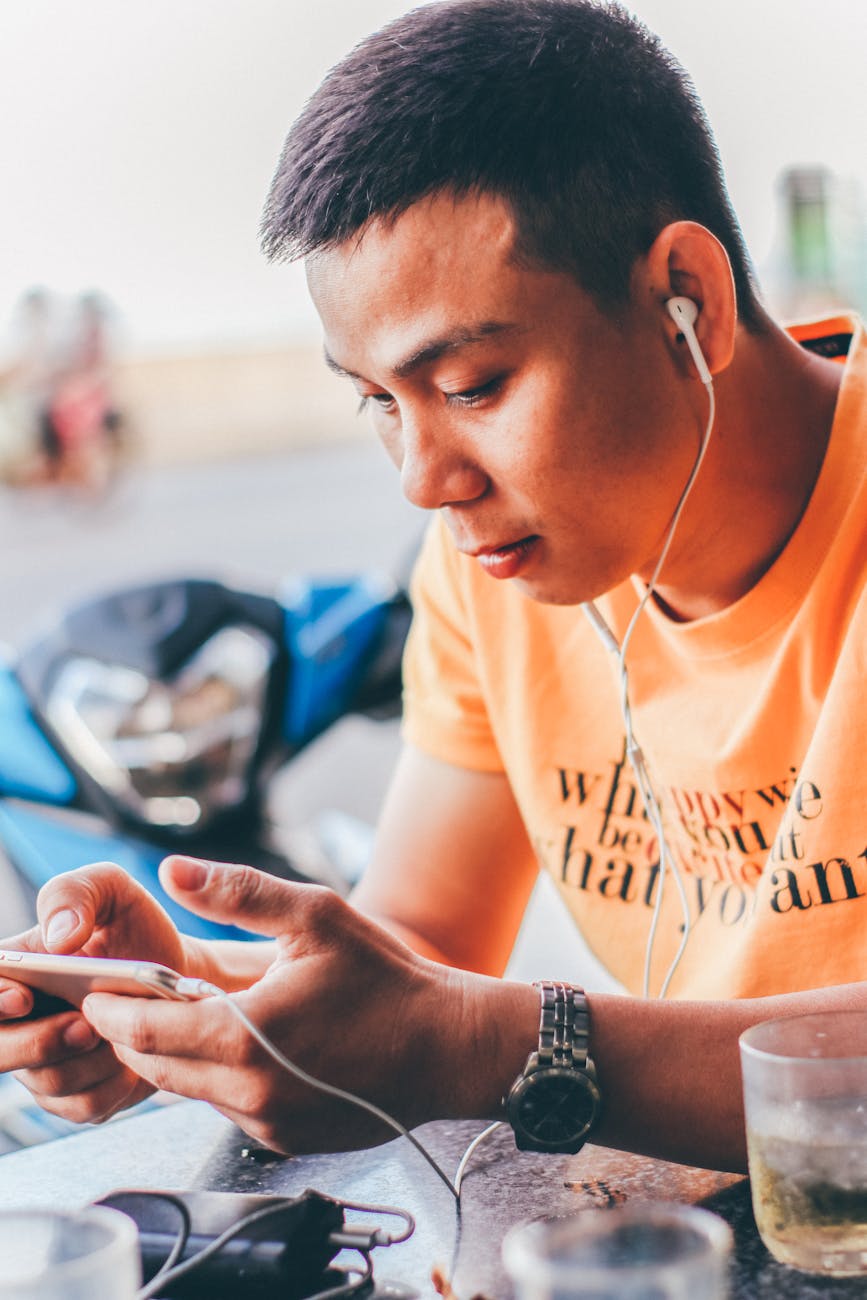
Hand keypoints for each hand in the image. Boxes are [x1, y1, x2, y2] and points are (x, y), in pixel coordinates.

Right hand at [0, 861, 196, 1123]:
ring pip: (45, 1084)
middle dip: (37, 1043)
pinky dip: (113, 1083)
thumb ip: (76, 893)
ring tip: (118, 1031)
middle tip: (85, 1024)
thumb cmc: (136, 928)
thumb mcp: (111, 890)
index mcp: (14, 970)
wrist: (180, 972)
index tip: (23, 998)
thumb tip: (58, 938)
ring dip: (88, 1061)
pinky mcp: (79, 1094)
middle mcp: (18, 1022)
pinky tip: (131, 1056)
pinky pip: (84, 1106)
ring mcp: (45, 1063)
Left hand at [81, 855, 527, 1152]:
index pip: (144, 1030)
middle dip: (134, 1032)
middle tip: (125, 999)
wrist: (447, 1049)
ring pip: (190, 1091)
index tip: (94, 989)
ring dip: (177, 1055)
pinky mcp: (284, 1140)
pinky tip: (241, 1044)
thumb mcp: (315, 916)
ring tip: (181, 1015)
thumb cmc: (386, 979)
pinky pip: (229, 1107)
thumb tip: (173, 870)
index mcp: (243, 1036)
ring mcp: (266, 1123)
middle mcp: (246, 1092)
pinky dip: (218, 1078)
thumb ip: (239, 892)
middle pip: (156, 1067)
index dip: (112, 1008)